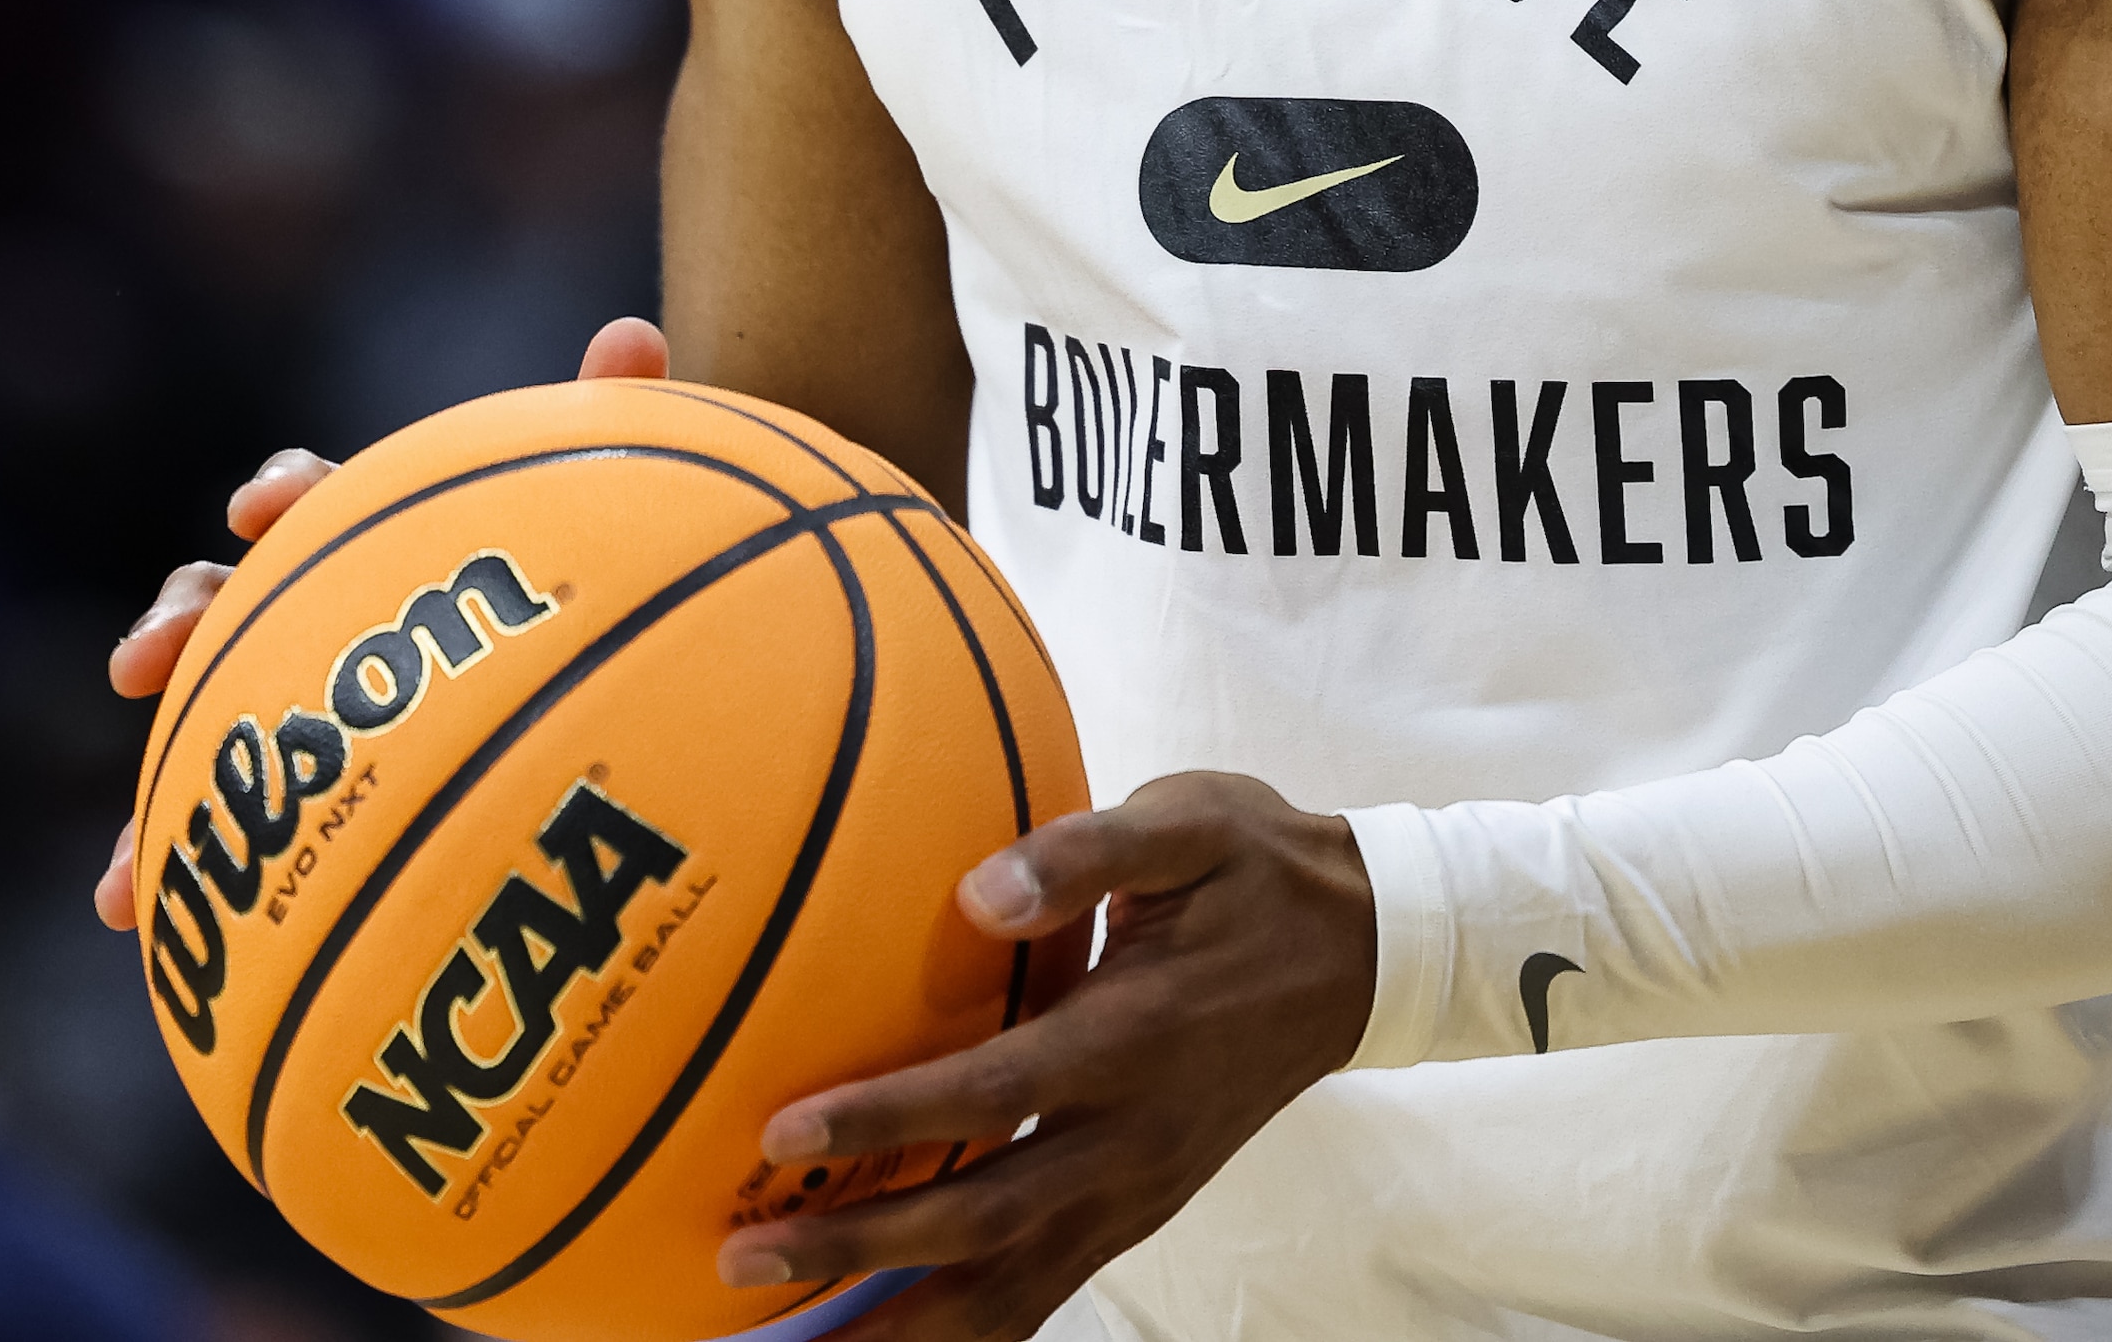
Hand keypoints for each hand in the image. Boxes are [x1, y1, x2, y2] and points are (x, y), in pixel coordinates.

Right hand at [93, 315, 669, 930]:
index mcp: (375, 540)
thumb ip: (614, 425)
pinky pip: (225, 842)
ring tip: (122, 856)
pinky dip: (167, 873)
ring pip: (203, 733)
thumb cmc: (594, 589)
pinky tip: (126, 919)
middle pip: (224, 606)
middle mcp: (317, 620)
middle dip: (175, 624)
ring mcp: (297, 715)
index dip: (285, 494)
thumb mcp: (610, 512)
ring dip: (149, 782)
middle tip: (139, 662)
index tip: (265, 510)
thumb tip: (633, 331)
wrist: (598, 693)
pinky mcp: (297, 810)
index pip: (315, 495)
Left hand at [716, 771, 1373, 1337]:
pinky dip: (970, 1331)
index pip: (991, 1092)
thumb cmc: (1260, 871)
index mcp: (1133, 1037)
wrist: (1369, 954)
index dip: (886, 1121)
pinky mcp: (1142, 1212)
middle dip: (858, 1249)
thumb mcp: (1190, 821)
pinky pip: (1046, 1292)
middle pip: (983, 1220)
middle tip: (742, 1256)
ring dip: (903, 1325)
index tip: (783, 1134)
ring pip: (1013, 1290)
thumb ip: (1087, 849)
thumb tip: (981, 884)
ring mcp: (1140, 1190)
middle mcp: (1133, 1137)